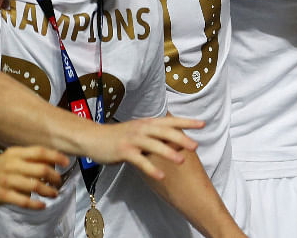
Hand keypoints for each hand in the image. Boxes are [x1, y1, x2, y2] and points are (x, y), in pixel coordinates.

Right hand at [0, 146, 67, 209]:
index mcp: (15, 153)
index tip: (67, 162)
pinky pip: (23, 200)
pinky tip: (42, 205)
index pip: (40, 152)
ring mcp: (6, 180)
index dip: (56, 156)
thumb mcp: (11, 157)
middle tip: (59, 181)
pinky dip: (36, 204)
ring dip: (48, 191)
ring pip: (35, 185)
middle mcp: (11, 165)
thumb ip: (29, 158)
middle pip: (41, 169)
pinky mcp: (1, 195)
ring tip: (54, 193)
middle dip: (55, 177)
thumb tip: (54, 160)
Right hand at [82, 116, 204, 180]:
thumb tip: (173, 137)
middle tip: (196, 146)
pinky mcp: (124, 151)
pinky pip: (140, 160)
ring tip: (181, 161)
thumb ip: (154, 133)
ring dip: (168, 153)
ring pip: (154, 145)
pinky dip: (151, 168)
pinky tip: (161, 175)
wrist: (93, 138)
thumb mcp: (138, 131)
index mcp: (148, 123)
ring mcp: (133, 139)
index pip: (171, 121)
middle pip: (165, 132)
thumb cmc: (119, 136)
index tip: (203, 124)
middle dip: (181, 138)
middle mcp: (142, 129)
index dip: (187, 121)